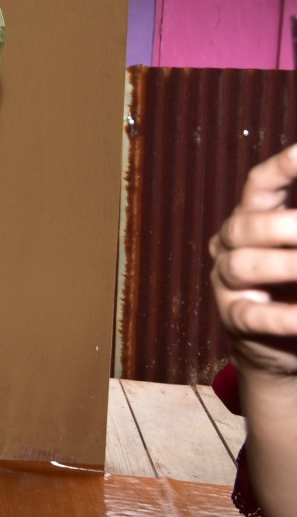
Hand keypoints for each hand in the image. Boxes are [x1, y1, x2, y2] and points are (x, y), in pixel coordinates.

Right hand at [211, 144, 296, 375]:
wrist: (281, 347)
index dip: (279, 169)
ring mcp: (227, 283)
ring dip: (285, 265)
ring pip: (242, 265)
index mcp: (252, 220)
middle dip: (282, 226)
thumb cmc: (296, 286)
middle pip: (244, 226)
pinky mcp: (234, 320)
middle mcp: (231, 246)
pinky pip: (252, 315)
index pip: (257, 186)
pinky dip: (283, 317)